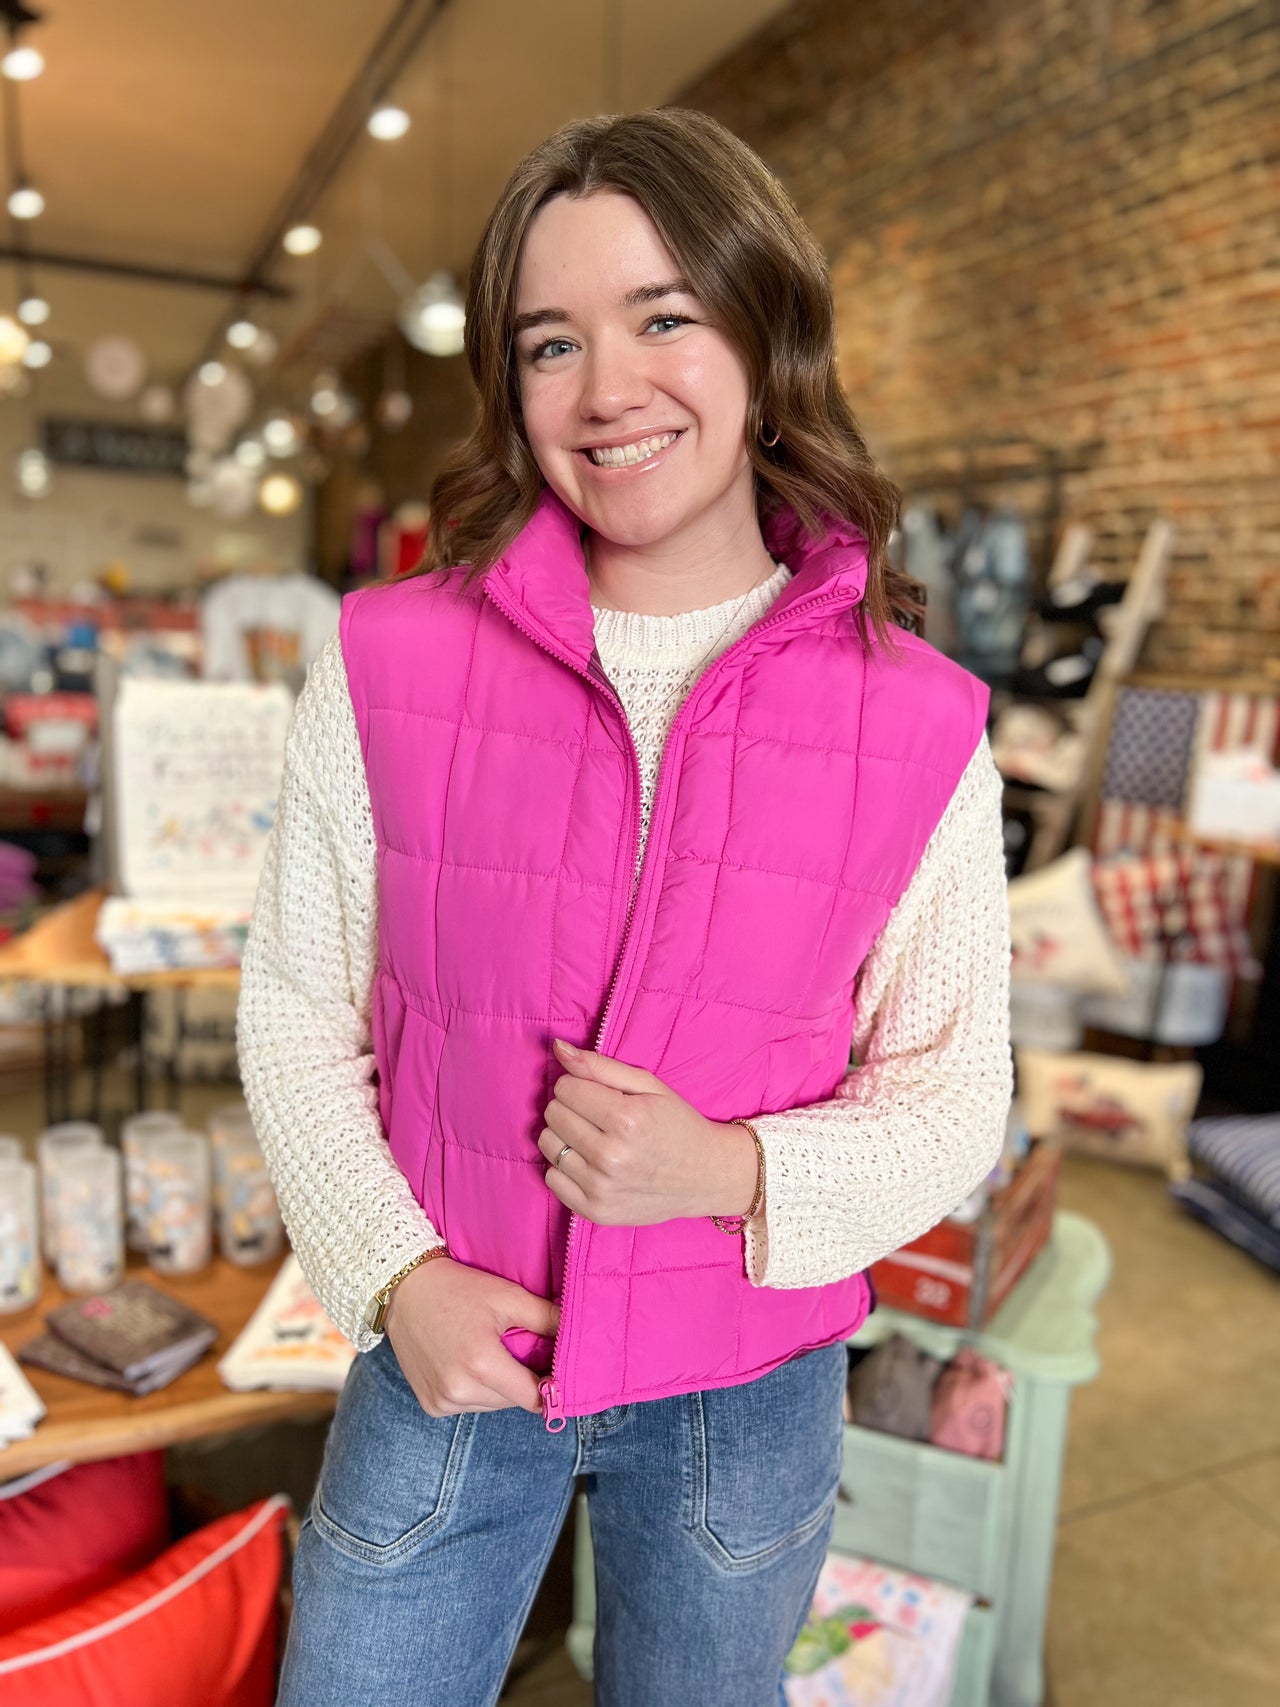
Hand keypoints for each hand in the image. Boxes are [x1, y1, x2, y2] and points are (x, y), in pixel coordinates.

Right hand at [384, 1257, 558, 1416]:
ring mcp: (442, 1401)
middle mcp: (459, 1390)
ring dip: (498, 1387)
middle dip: (521, 1380)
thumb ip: (547, 1319)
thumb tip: (579, 1335)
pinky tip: (465, 1362)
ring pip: (491, 1405)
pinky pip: (467, 1405)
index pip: (534, 1398)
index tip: (554, 1371)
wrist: (404, 1289)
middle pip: (513, 1401)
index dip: (550, 1386)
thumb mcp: (507, 1296)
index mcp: (482, 1365)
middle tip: (516, 1349)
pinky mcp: (430, 1405)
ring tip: (488, 1352)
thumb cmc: (458, 1288)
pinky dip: (474, 1389)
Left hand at [536, 1037, 759, 1225]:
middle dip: (571, 1108)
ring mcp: (601, 1188)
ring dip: (565, 1137)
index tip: (599, 1094)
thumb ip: (600, 1066)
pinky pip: (551, 1178)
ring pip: (548, 1145)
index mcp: (626, 1119)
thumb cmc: (677, 1125)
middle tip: (598, 1116)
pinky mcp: (595, 1211)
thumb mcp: (649, 1085)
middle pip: (553, 1115)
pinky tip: (591, 1163)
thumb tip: (558, 1048)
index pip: (565, 1088)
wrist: (706, 1176)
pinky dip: (565, 1168)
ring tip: (594, 1139)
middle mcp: (611, 1156)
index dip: (580, 1085)